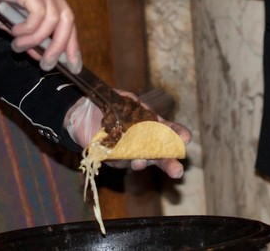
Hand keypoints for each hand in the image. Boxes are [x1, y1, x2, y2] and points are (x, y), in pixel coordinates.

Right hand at [0, 0, 81, 71]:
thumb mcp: (10, 24)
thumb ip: (28, 36)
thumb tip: (42, 55)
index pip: (68, 19)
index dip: (72, 43)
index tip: (73, 65)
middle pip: (67, 18)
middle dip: (61, 45)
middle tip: (47, 63)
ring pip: (53, 18)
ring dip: (36, 39)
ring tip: (18, 45)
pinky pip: (38, 13)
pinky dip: (28, 28)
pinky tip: (14, 32)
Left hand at [65, 94, 190, 179]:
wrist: (82, 111)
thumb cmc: (108, 103)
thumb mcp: (124, 98)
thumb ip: (135, 104)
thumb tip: (143, 109)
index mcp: (150, 124)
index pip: (168, 131)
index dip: (178, 135)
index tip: (186, 138)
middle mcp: (142, 141)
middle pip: (159, 154)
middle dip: (168, 164)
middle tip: (178, 171)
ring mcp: (128, 152)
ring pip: (141, 162)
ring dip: (144, 163)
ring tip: (142, 161)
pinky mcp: (113, 158)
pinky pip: (121, 163)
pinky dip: (125, 162)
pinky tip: (129, 160)